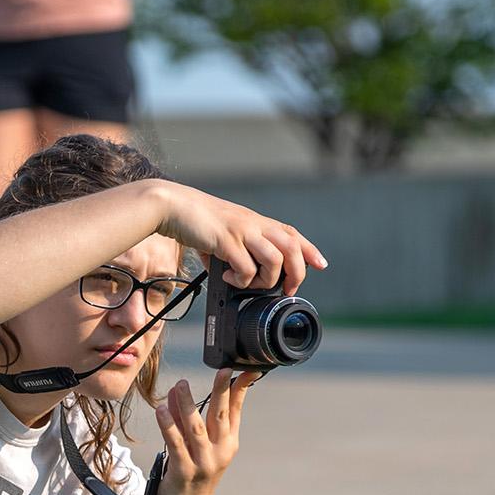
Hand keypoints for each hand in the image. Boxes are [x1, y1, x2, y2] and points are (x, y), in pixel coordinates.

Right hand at [151, 182, 327, 296]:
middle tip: (287, 290)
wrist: (172, 205)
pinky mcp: (226, 241)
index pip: (292, 233)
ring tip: (249, 284)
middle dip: (297, 273)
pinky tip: (227, 278)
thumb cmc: (194, 220)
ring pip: (275, 260)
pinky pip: (246, 268)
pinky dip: (241, 280)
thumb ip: (232, 251)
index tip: (321, 264)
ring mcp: (242, 232)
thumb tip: (230, 275)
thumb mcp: (222, 232)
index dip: (309, 249)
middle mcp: (254, 224)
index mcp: (255, 221)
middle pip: (292, 248)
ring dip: (266, 280)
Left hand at [152, 367, 260, 494]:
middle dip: (222, 390)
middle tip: (222, 369)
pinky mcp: (184, 472)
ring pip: (196, 427)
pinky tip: (161, 409)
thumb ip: (189, 421)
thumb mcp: (199, 448)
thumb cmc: (192, 479)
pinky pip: (175, 443)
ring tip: (180, 384)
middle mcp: (220, 452)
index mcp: (228, 444)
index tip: (245, 369)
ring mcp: (203, 463)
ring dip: (187, 404)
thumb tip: (177, 391)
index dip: (240, 389)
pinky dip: (168, 425)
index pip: (236, 411)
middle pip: (221, 415)